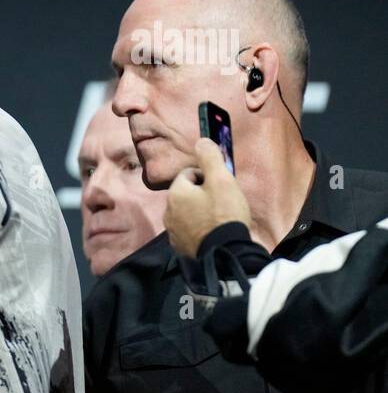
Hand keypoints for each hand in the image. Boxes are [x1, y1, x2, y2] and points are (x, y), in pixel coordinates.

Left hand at [166, 139, 251, 255]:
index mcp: (175, 193)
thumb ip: (210, 158)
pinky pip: (189, 230)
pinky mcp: (180, 246)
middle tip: (223, 202)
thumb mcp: (221, 180)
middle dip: (203, 194)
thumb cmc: (224, 214)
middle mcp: (167, 212)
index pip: (188, 174)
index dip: (207, 176)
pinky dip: (199, 228)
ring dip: (200, 211)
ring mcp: (172, 231)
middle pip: (186, 194)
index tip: (221, 186)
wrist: (225, 252)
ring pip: (187, 213)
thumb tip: (201, 140)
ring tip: (220, 218)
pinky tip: (213, 232)